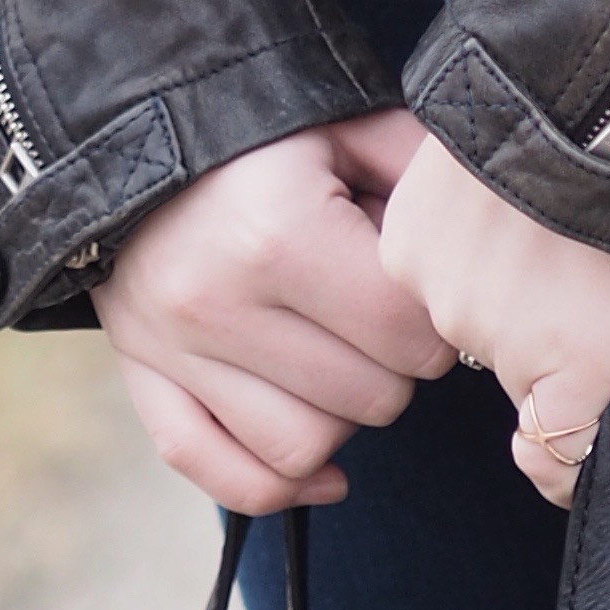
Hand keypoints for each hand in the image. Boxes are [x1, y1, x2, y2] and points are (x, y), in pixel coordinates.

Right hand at [94, 112, 454, 511]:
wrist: (132, 123)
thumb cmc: (260, 126)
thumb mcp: (347, 126)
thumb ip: (420, 178)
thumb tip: (477, 246)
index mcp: (280, 233)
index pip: (408, 337)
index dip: (436, 319)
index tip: (421, 290)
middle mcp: (221, 303)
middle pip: (369, 399)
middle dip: (397, 365)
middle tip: (383, 317)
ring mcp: (175, 351)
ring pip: (304, 449)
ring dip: (344, 418)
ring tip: (343, 360)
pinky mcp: (143, 379)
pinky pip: (218, 473)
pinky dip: (276, 486)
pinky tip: (321, 467)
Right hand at [375, 127, 609, 506]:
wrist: (590, 93)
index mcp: (571, 372)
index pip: (553, 456)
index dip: (566, 456)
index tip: (571, 444)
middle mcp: (497, 350)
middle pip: (512, 364)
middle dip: (540, 328)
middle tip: (570, 263)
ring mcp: (443, 298)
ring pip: (464, 313)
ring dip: (490, 281)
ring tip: (526, 219)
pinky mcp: (405, 248)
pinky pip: (424, 267)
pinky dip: (450, 242)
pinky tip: (484, 201)